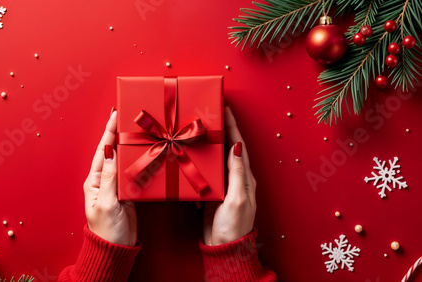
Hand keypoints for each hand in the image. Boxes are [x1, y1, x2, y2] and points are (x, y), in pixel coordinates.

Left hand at [83, 110, 136, 245]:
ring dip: (132, 145)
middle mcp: (105, 179)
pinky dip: (141, 161)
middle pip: (115, 151)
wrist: (117, 249)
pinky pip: (136, 172)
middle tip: (130, 116)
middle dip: (121, 134)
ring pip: (126, 160)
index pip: (103, 150)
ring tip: (140, 129)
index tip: (115, 114)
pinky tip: (147, 152)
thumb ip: (109, 177)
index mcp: (95, 180)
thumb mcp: (106, 202)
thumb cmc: (106, 229)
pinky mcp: (130, 192)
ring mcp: (118, 185)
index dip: (109, 132)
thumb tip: (111, 152)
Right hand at [203, 106, 256, 245]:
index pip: (239, 146)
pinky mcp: (212, 193)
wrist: (224, 247)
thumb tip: (237, 147)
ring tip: (200, 130)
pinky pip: (206, 172)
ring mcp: (223, 185)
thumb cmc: (234, 225)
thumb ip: (237, 173)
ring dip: (210, 145)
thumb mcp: (237, 198)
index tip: (226, 110)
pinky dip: (201, 162)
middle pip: (228, 149)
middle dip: (221, 131)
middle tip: (210, 114)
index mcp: (245, 178)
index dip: (233, 127)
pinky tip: (193, 156)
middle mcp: (235, 179)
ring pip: (216, 159)